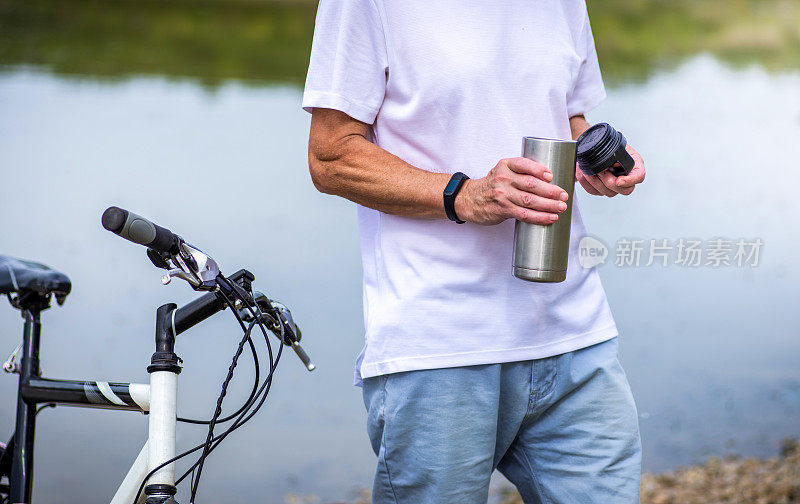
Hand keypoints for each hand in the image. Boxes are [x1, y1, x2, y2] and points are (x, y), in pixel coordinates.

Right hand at [455, 157, 569, 224]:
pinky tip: (549, 218)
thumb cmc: (491, 186)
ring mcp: (503, 195)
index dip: (539, 170)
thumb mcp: (502, 171)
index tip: (551, 175)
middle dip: (551, 190)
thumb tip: (549, 179)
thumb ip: (521, 172)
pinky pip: (524, 214)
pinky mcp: (503, 210)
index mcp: (505, 165)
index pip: (524, 164)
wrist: (469, 200)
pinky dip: (539, 217)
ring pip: (530, 200)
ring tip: (561, 207)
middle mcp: (503, 179)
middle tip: (563, 195)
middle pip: (531, 184)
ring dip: (549, 205)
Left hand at [576, 144, 645, 196]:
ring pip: (608, 192)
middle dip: (609, 181)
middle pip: (625, 190)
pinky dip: (586, 183)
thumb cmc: (606, 144)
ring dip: (596, 181)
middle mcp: (626, 177)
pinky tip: (584, 173)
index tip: (619, 180)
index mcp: (634, 164)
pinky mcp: (601, 189)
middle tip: (600, 171)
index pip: (639, 176)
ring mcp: (614, 186)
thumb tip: (614, 164)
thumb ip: (616, 153)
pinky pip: (594, 191)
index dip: (630, 181)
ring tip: (589, 170)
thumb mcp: (614, 145)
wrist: (592, 146)